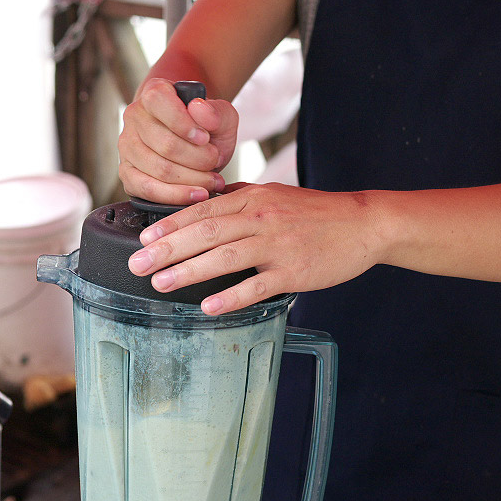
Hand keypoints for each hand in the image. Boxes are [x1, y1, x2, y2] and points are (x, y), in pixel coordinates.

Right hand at [118, 78, 238, 205]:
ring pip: (159, 169)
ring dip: (192, 179)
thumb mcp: (222, 116)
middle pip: (165, 144)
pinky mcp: (128, 173)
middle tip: (215, 161)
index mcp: (154, 93)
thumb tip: (199, 109)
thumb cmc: (206, 127)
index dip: (184, 123)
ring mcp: (128, 146)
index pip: (158, 102)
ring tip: (212, 179)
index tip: (205, 138)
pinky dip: (175, 196)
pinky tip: (196, 194)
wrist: (197, 142)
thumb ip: (216, 112)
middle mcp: (135, 117)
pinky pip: (147, 190)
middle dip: (198, 158)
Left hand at [127, 182, 383, 313]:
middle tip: (137, 264)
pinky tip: (209, 306)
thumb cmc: (318, 213)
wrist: (363, 224)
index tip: (144, 239)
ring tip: (160, 284)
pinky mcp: (294, 271)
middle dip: (167, 249)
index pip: (203, 210)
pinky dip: (231, 295)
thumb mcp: (276, 194)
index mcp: (254, 197)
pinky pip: (257, 285)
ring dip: (188, 271)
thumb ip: (241, 197)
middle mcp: (261, 217)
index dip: (170, 225)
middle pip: (206, 232)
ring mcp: (278, 244)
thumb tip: (207, 201)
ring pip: (225, 256)